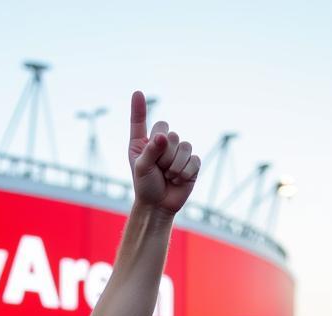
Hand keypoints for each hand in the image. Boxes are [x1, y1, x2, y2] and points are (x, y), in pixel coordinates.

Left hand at [127, 91, 199, 214]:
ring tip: (168, 176)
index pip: (141, 121)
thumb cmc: (145, 186)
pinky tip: (179, 179)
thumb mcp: (142, 168)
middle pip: (170, 134)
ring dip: (175, 165)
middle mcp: (161, 143)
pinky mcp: (191, 162)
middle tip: (159, 170)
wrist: (158, 206)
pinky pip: (194, 159)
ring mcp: (178, 151)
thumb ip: (150, 150)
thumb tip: (163, 136)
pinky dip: (185, 172)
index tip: (137, 93)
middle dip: (165, 155)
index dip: (139, 108)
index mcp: (144, 142)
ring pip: (184, 145)